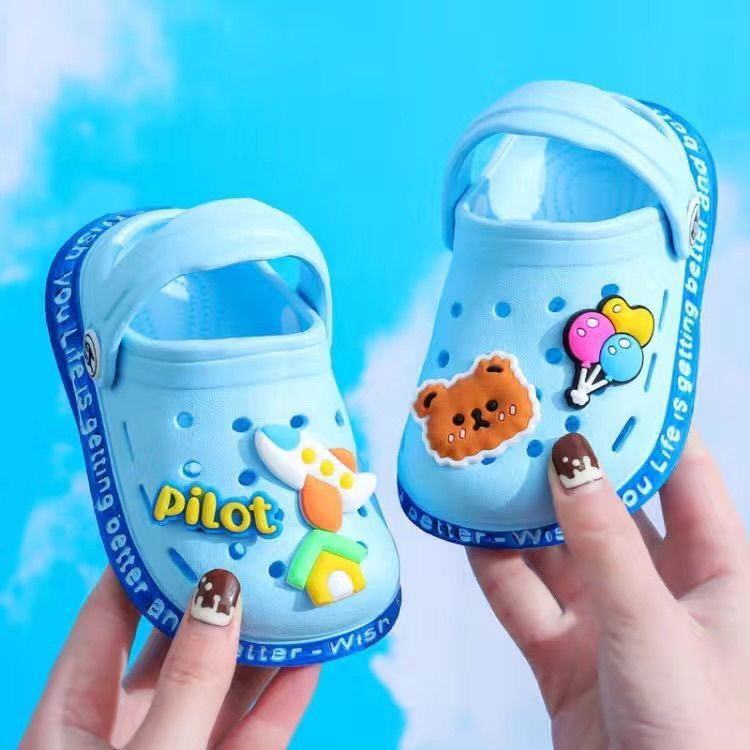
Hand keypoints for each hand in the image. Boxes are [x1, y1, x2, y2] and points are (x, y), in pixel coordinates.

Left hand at [22, 567, 318, 748]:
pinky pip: (258, 732)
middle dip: (215, 595)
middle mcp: (128, 728)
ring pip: (224, 686)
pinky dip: (286, 697)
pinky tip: (311, 658)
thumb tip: (222, 593)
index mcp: (73, 718)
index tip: (181, 516)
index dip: (141, 563)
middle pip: (176, 644)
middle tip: (252, 544)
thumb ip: (187, 683)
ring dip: (262, 642)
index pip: (107, 618)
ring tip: (293, 589)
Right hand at [469, 431, 749, 748]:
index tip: (608, 381)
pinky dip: (494, 566)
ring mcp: (608, 620)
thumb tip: (570, 456)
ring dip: (522, 514)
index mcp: (718, 570)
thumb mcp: (651, 620)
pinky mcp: (563, 656)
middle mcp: (661, 587)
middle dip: (571, 465)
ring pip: (557, 550)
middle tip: (530, 416)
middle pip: (610, 507)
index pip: (685, 477)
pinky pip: (522, 597)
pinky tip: (466, 529)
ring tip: (486, 463)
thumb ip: (604, 539)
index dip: (650, 427)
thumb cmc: (701, 731)